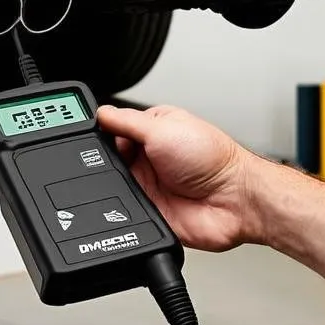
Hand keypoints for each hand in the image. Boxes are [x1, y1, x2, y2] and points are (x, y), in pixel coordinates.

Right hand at [97, 105, 260, 251]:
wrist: (234, 201)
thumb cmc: (213, 158)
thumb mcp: (162, 127)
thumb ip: (127, 121)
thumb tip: (100, 113)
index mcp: (153, 130)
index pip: (115, 127)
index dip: (103, 131)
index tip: (91, 135)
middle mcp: (149, 157)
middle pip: (109, 158)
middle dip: (103, 160)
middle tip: (109, 160)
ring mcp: (148, 185)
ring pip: (113, 185)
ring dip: (113, 184)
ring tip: (124, 181)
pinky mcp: (148, 211)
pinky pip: (123, 211)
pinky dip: (119, 209)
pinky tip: (127, 201)